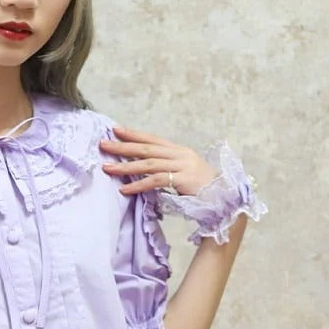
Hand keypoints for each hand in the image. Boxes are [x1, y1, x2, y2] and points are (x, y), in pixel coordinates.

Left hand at [99, 125, 218, 196]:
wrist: (226, 199)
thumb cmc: (203, 188)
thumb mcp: (184, 172)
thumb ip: (167, 167)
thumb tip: (143, 167)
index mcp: (179, 150)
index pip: (153, 139)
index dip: (134, 134)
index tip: (115, 129)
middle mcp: (180, 154)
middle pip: (147, 148)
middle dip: (123, 146)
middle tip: (103, 144)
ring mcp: (183, 166)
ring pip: (148, 164)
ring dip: (126, 166)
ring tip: (107, 168)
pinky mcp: (184, 180)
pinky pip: (156, 181)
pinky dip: (138, 186)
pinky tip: (124, 190)